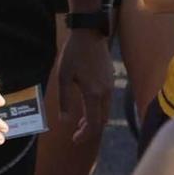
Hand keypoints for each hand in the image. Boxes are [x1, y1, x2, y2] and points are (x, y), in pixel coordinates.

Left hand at [55, 27, 112, 143]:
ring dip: (94, 121)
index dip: (85, 135)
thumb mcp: (63, 76)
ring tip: (79, 124)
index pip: (93, 123)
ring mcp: (110, 87)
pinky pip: (106, 102)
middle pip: (101, 121)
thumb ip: (64, 100)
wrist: (90, 33)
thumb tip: (64, 121)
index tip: (75, 141)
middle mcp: (106, 93)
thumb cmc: (73, 54)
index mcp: (94, 94)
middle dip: (89, 131)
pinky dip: (97, 110)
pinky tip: (86, 108)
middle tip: (76, 136)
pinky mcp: (111, 81)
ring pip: (105, 112)